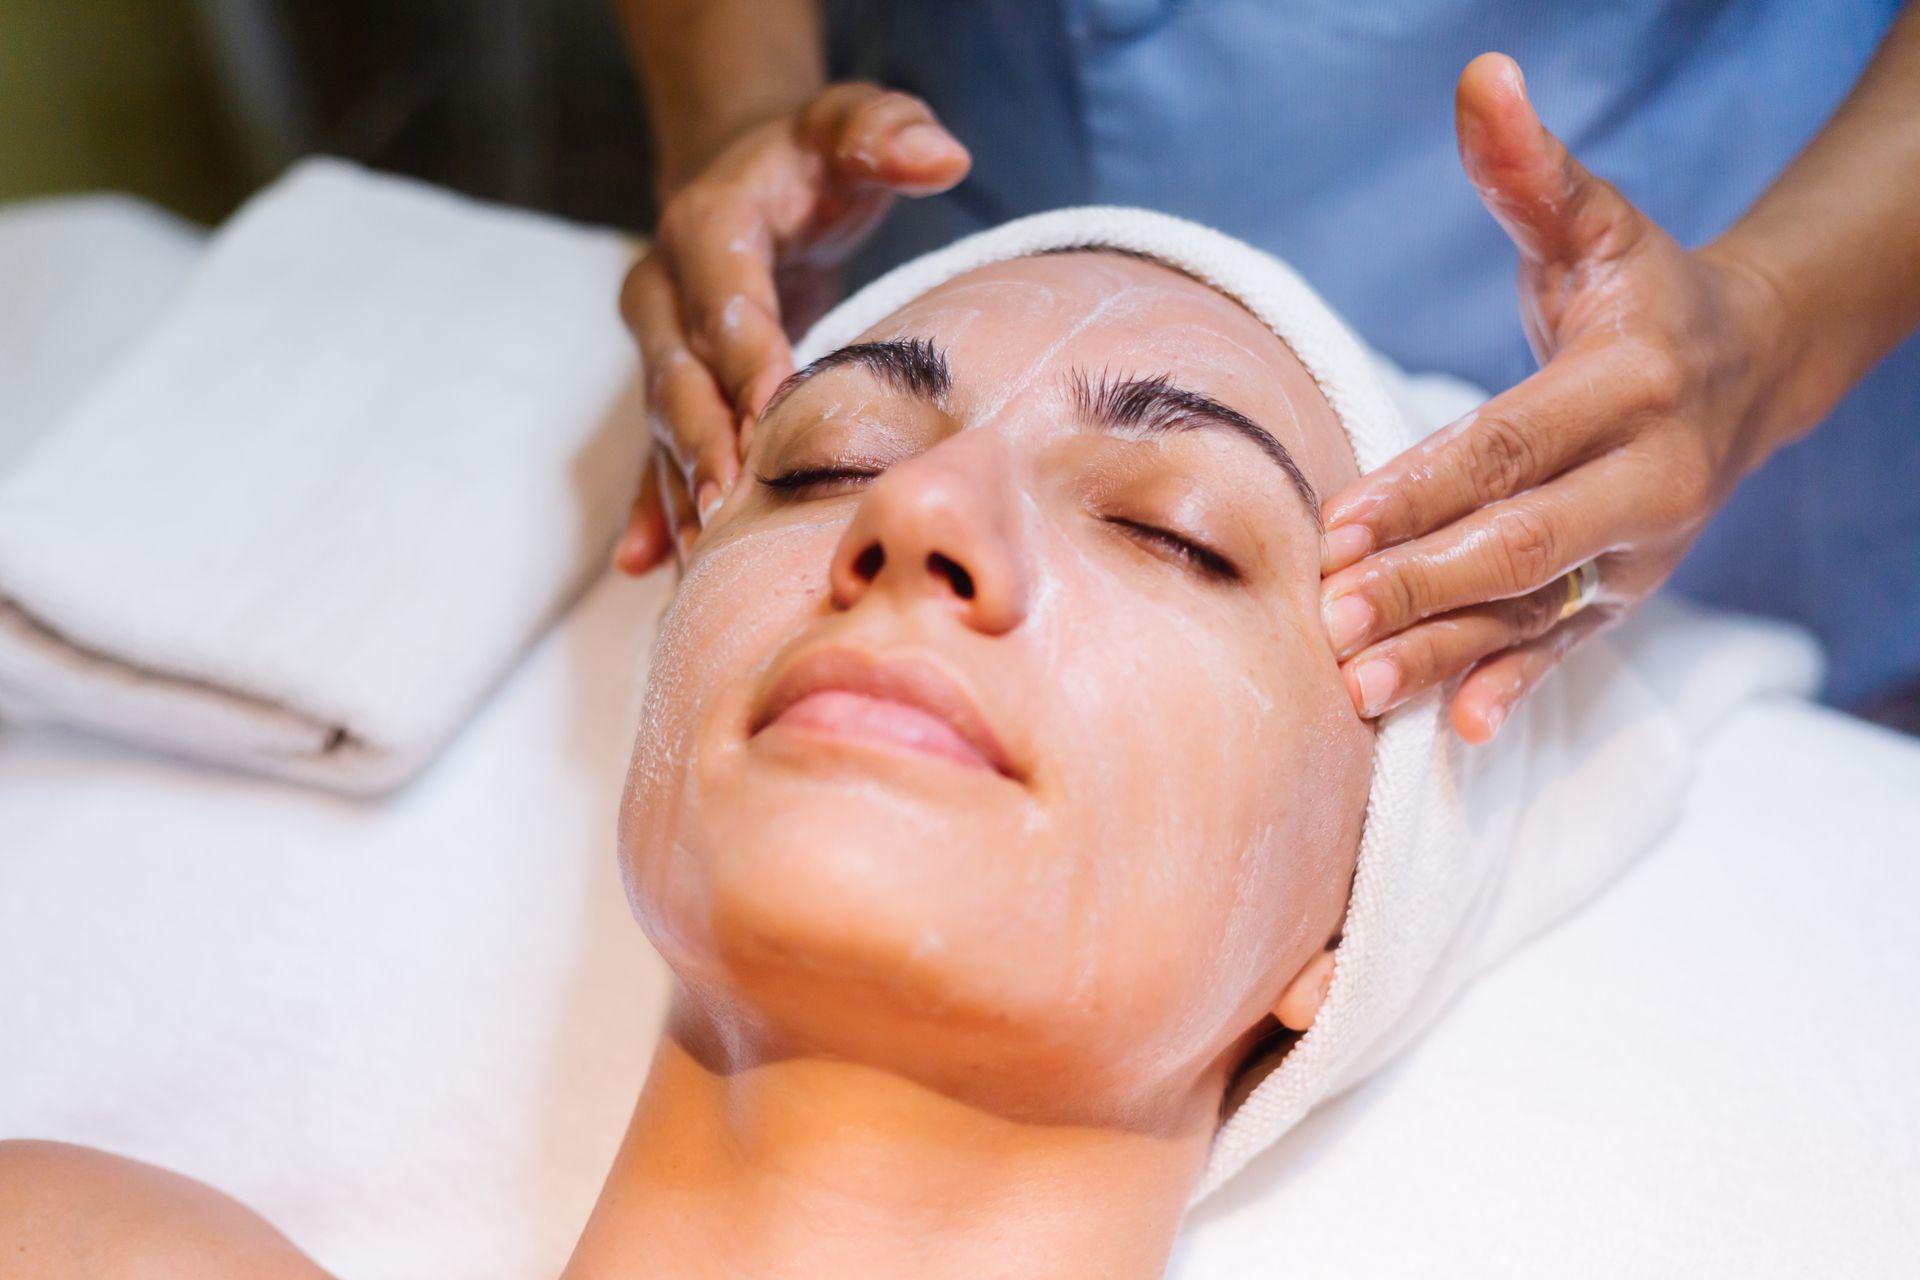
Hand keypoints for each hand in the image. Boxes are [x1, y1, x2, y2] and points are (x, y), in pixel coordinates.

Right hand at [616, 84, 970, 572]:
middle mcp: (665, 289)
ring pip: (664, 426)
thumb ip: (887, 131)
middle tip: (732, 506)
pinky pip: (653, 454)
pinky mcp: (672, 388)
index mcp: (708, 225)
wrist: (745, 175)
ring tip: (706, 558)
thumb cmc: (811, 157)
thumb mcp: (850, 123)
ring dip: (682, 491)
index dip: (746, 351)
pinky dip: (651, 510)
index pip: (727, 296)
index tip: (771, 408)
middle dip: (705, 441)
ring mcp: (660, 346)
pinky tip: (645, 567)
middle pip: (679, 374)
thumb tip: (944, 156)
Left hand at [1317, 53, 1790, 741]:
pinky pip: (1564, 647)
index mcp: (1633, 383)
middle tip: (1331, 615)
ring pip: (1533, 609)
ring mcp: (1637, 548)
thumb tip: (1480, 78)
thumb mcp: (1593, 225)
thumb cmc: (1642, 294)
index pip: (1512, 444)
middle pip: (1521, 539)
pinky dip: (1513, 686)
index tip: (1340, 521)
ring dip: (1447, 652)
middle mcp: (1648, 478)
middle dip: (1423, 580)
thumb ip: (1528, 169)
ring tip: (1362, 688)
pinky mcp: (1621, 590)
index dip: (1425, 485)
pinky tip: (1457, 728)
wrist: (1748, 367)